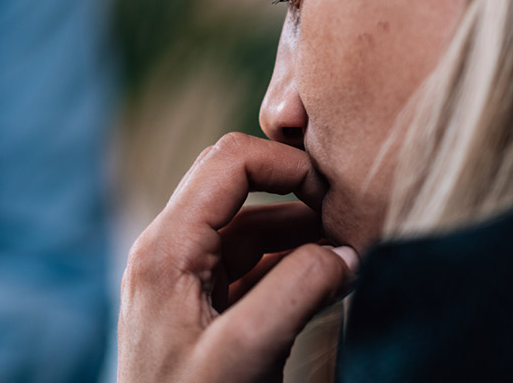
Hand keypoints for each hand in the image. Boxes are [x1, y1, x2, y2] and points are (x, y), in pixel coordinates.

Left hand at [117, 132, 357, 382]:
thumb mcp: (247, 350)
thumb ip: (297, 290)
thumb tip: (345, 252)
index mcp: (164, 248)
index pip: (226, 162)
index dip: (283, 162)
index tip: (333, 186)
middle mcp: (168, 253)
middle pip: (234, 184)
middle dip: (292, 191)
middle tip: (344, 211)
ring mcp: (184, 281)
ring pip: (248, 226)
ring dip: (298, 230)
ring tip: (348, 248)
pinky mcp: (203, 310)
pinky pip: (250, 265)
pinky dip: (290, 263)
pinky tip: (328, 278)